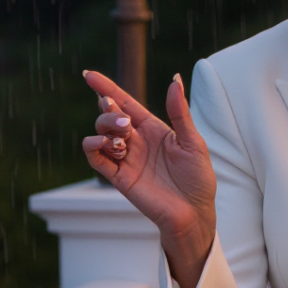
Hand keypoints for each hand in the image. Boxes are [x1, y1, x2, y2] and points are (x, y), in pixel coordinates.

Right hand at [82, 71, 216, 287]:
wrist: (194, 213)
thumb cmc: (198, 179)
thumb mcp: (193, 142)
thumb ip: (180, 112)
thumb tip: (175, 79)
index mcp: (153, 128)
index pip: (125, 102)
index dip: (106, 88)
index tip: (89, 75)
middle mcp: (137, 141)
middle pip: (109, 116)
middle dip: (109, 111)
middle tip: (124, 123)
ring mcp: (126, 159)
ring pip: (100, 134)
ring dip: (104, 129)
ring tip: (123, 139)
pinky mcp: (119, 177)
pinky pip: (96, 159)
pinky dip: (94, 147)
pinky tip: (106, 145)